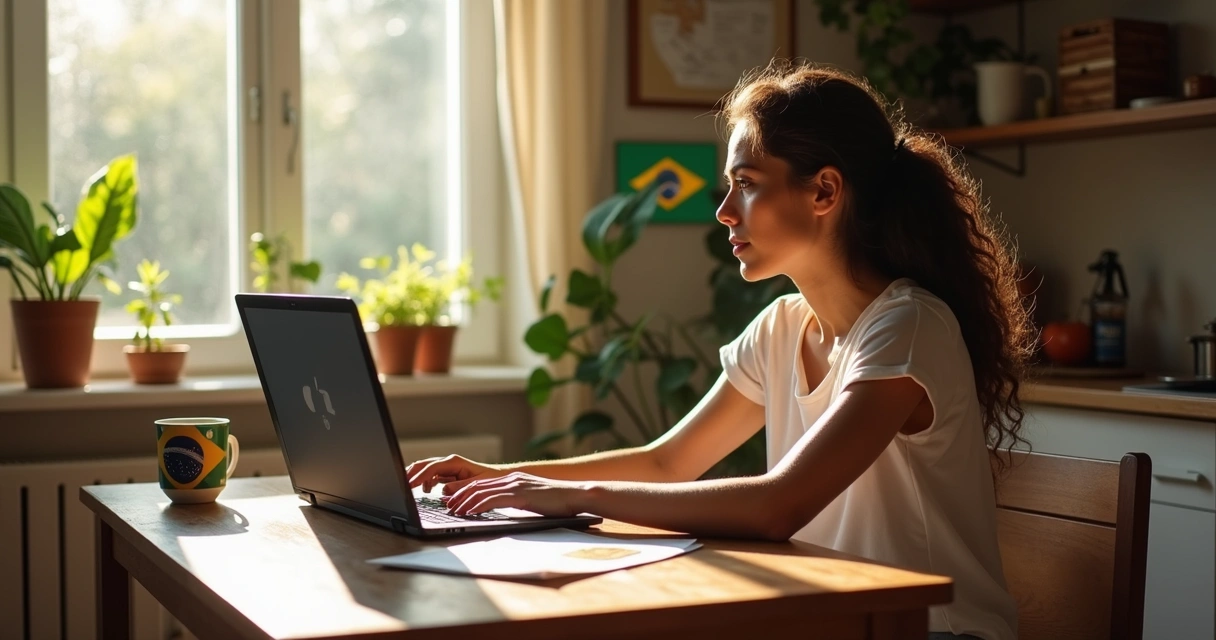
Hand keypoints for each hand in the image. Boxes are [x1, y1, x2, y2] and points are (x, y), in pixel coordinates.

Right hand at [406, 454, 505, 492]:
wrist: (497, 477)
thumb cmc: (488, 480)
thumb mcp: (475, 484)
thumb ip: (459, 487)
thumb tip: (443, 490)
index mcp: (454, 462)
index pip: (431, 468)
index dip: (419, 476)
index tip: (408, 485)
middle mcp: (448, 462)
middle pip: (424, 465)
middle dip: (411, 473)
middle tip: (400, 484)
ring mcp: (447, 467)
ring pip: (425, 469)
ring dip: (416, 477)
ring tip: (409, 489)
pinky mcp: (447, 474)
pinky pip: (431, 475)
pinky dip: (424, 481)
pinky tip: (424, 490)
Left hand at [442, 471, 587, 516]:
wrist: (576, 495)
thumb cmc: (558, 502)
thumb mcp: (533, 499)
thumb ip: (518, 500)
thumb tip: (506, 508)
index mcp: (514, 479)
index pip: (484, 483)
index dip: (467, 492)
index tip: (455, 500)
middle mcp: (512, 478)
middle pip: (478, 485)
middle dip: (460, 496)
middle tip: (448, 505)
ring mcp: (516, 485)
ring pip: (481, 492)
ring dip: (464, 502)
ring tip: (453, 511)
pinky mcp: (520, 494)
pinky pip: (492, 500)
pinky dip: (477, 506)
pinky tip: (469, 512)